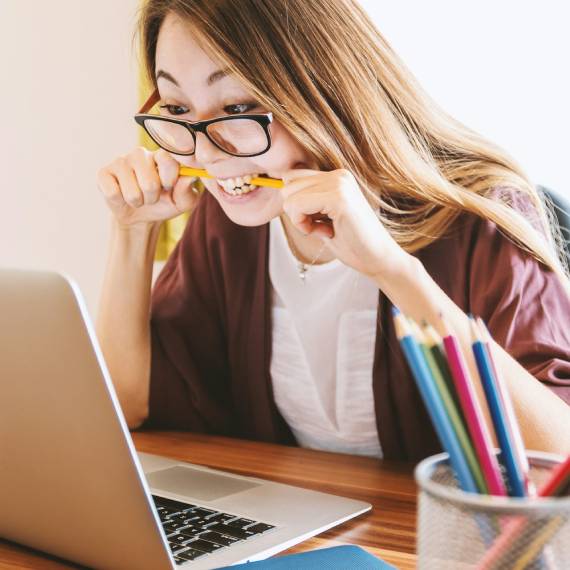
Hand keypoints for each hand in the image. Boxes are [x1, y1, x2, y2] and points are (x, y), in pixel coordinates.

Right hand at [97, 147, 199, 228]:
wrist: (141, 216)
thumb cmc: (165, 203)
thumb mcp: (182, 202)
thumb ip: (187, 190)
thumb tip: (190, 177)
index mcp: (161, 156)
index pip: (167, 159)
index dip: (169, 179)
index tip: (169, 187)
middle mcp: (140, 153)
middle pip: (149, 183)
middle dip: (152, 198)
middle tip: (151, 196)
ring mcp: (120, 161)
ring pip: (132, 192)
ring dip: (138, 202)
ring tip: (138, 197)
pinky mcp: (103, 173)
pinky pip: (113, 193)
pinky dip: (120, 202)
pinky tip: (122, 195)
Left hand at [281, 168, 409, 278]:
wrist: (379, 259)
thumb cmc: (351, 243)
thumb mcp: (322, 217)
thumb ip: (306, 201)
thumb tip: (279, 188)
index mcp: (336, 177)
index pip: (292, 178)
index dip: (295, 205)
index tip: (316, 222)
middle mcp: (338, 175)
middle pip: (287, 185)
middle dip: (296, 212)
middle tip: (321, 227)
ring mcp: (339, 183)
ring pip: (289, 196)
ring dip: (301, 220)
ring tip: (326, 229)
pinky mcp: (338, 197)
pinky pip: (297, 206)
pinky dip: (304, 225)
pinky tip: (326, 232)